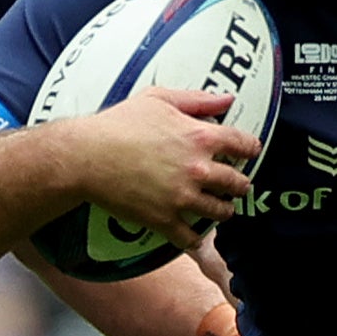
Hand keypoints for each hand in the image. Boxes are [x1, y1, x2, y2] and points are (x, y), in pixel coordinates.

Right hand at [69, 87, 256, 253]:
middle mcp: (198, 170)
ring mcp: (182, 198)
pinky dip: (196, 236)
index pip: (244, 145)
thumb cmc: (118, 125)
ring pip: (221, 212)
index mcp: (200, 137)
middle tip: (236, 184)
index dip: (250, 148)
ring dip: (223, 209)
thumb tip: (226, 98)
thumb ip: (197, 100)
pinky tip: (195, 232)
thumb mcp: (159, 99)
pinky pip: (192, 237)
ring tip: (219, 207)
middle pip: (239, 183)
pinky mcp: (164, 220)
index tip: (249, 152)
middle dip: (240, 183)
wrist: (85, 157)